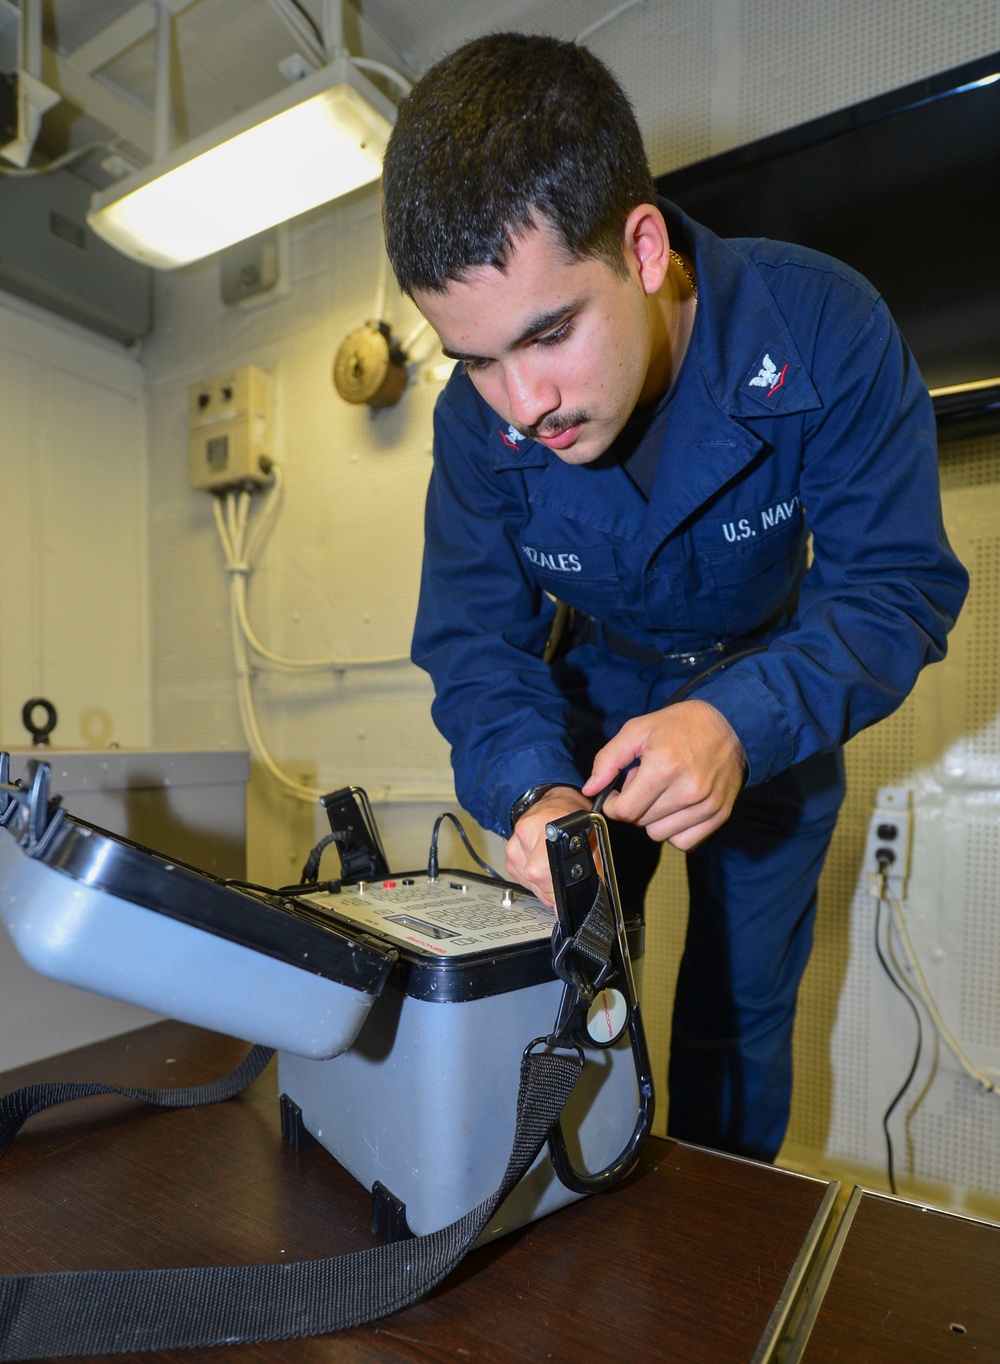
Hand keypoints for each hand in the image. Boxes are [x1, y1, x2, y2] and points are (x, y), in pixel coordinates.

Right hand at [504, 786, 589, 906]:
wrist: (556, 800)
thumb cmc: (574, 818)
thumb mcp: (592, 840)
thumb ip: (591, 871)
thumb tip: (581, 902)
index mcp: (551, 827)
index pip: (539, 871)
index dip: (552, 889)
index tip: (560, 893)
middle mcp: (528, 830)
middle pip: (533, 878)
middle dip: (549, 887)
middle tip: (561, 874)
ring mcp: (515, 839)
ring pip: (525, 879)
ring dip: (539, 881)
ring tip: (551, 863)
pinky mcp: (509, 848)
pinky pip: (518, 874)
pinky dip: (530, 876)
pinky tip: (540, 861)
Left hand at [581, 700, 745, 849]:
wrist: (731, 724)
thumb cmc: (679, 725)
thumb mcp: (637, 730)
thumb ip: (608, 760)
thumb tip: (589, 789)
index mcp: (664, 766)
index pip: (624, 810)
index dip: (613, 805)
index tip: (617, 794)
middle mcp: (688, 790)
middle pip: (640, 822)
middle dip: (634, 806)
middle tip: (646, 783)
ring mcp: (706, 805)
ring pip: (659, 834)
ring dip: (653, 819)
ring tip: (663, 792)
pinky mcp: (719, 815)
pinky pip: (684, 842)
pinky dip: (675, 830)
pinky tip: (677, 807)